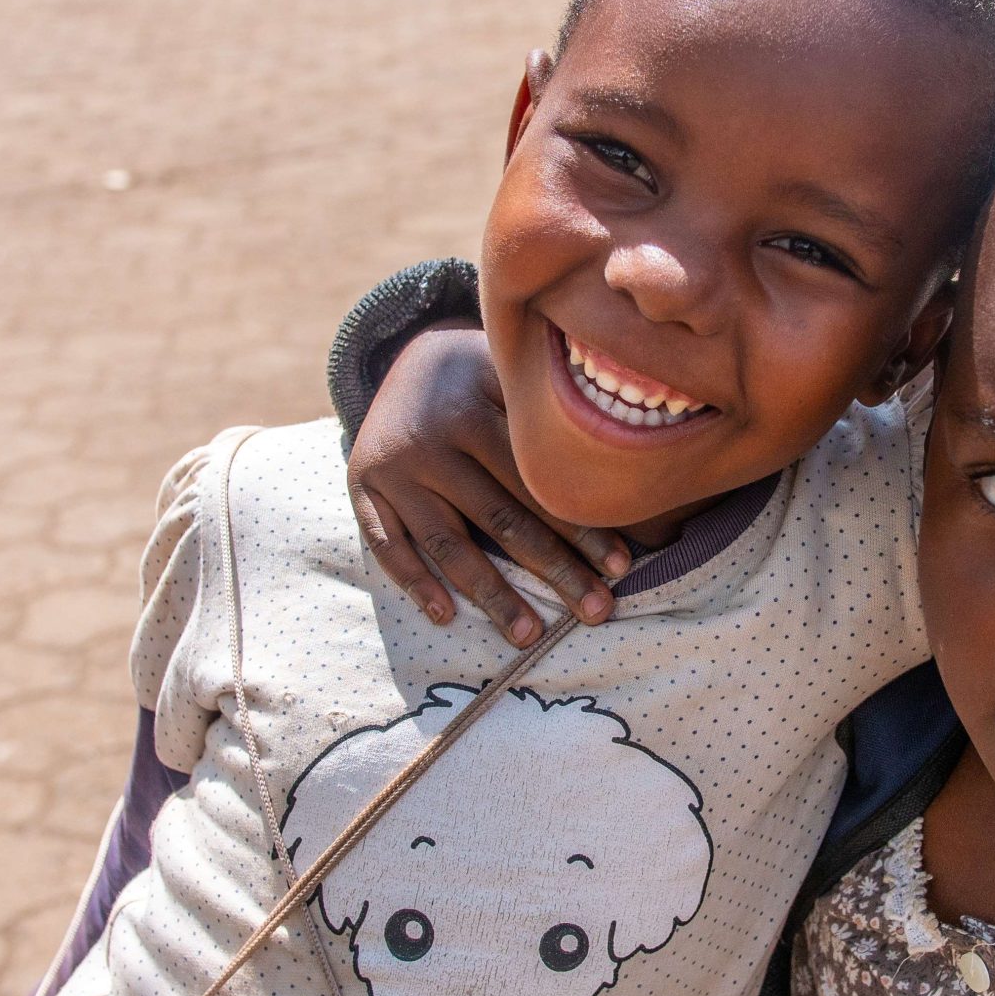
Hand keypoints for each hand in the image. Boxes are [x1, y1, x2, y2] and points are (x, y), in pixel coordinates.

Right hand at [348, 324, 628, 645]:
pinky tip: (446, 617)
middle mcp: (430, 443)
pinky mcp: (361, 489)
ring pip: (448, 545)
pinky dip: (414, 583)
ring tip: (529, 636)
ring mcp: (393, 470)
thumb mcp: (512, 375)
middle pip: (501, 519)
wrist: (404, 359)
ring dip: (492, 594)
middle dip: (555, 569)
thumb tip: (632, 467)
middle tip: (595, 611)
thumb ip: (551, 416)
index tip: (619, 568)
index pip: (535, 482)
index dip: (580, 527)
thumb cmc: (484, 380)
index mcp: (473, 410)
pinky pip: (387, 545)